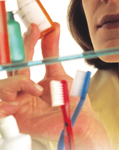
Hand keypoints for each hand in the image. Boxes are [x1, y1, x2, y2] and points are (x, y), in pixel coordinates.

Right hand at [0, 22, 109, 149]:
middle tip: (32, 38)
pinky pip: (0, 109)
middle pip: (9, 69)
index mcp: (28, 82)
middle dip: (18, 53)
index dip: (27, 42)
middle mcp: (20, 92)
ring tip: (35, 88)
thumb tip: (53, 27)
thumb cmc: (70, 101)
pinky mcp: (16, 120)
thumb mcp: (59, 74)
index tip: (36, 27)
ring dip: (16, 83)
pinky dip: (4, 104)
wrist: (80, 123)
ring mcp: (17, 106)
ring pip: (1, 87)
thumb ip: (51, 52)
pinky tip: (17, 104)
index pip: (21, 59)